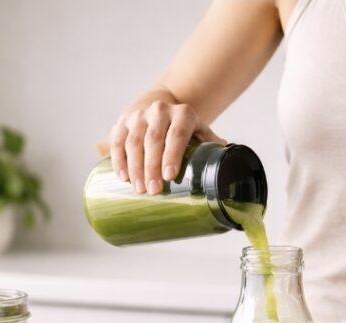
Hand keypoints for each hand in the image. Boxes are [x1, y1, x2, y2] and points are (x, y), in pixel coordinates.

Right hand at [97, 100, 223, 195]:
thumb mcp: (201, 134)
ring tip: (140, 189)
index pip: (177, 134)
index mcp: (183, 114)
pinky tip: (123, 177)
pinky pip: (117, 141)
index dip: (172, 155)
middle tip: (153, 191)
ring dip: (135, 167)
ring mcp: (139, 115)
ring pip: (133, 141)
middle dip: (152, 167)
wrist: (162, 109)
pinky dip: (119, 160)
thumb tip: (228, 171)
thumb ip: (212, 149)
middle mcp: (160, 110)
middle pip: (153, 139)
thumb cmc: (186, 131)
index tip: (169, 176)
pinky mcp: (123, 122)